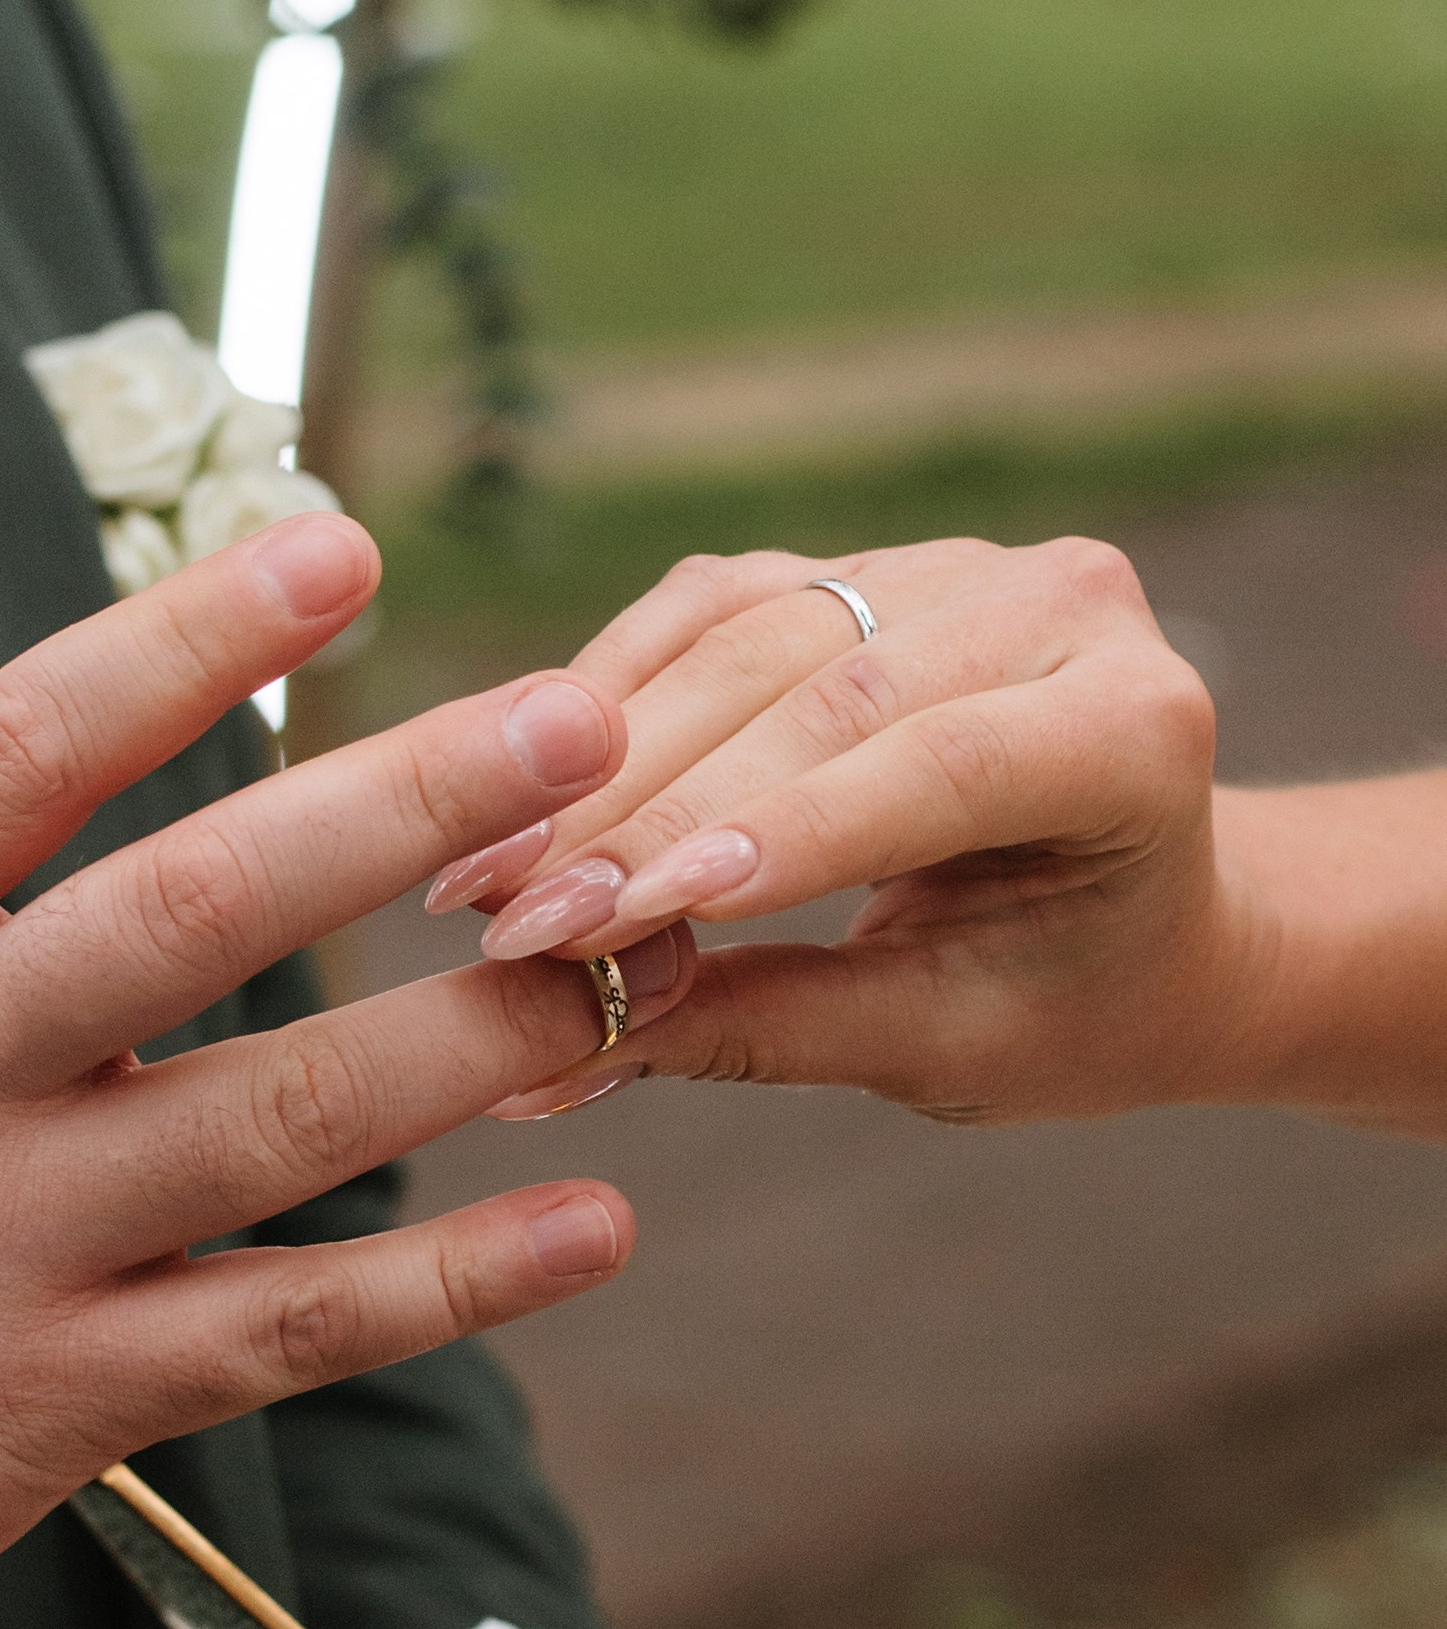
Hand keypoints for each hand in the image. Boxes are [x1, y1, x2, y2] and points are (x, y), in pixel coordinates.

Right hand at [0, 518, 694, 1628]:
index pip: (14, 753)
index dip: (178, 643)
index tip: (332, 550)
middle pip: (189, 913)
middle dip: (395, 810)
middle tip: (573, 725)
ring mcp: (5, 1245)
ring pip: (275, 1123)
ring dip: (469, 1040)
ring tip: (634, 962)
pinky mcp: (56, 1400)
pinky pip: (282, 1336)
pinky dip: (445, 1290)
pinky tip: (588, 1231)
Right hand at [426, 536, 1240, 1127]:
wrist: (1145, 921)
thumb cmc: (1071, 1003)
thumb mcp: (944, 1045)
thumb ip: (763, 1028)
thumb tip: (550, 1063)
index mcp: (1140, 726)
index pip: (934, 766)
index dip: (765, 836)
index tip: (612, 921)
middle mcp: (1062, 606)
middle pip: (821, 691)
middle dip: (649, 814)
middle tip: (507, 926)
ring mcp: (951, 565)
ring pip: (743, 640)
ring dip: (599, 764)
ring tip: (483, 878)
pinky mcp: (850, 567)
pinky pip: (703, 613)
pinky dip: (604, 703)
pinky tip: (514, 799)